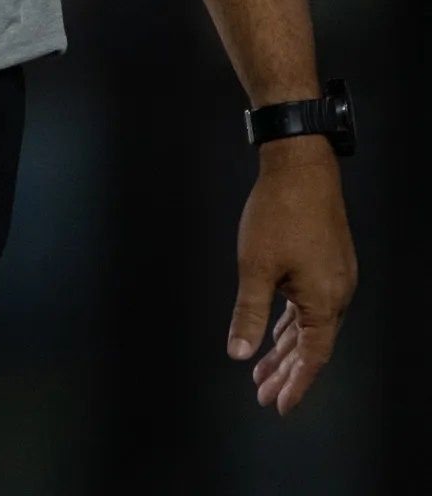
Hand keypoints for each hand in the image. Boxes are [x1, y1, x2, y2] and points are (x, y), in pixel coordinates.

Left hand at [227, 137, 355, 413]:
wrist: (301, 169)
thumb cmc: (278, 215)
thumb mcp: (256, 268)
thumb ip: (248, 313)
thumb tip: (239, 353)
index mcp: (325, 301)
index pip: (312, 357)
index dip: (295, 383)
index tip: (278, 407)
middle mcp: (337, 295)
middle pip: (311, 346)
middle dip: (286, 373)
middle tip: (262, 396)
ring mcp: (334, 280)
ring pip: (309, 327)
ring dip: (286, 350)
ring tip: (262, 374)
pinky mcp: (326, 266)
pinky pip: (309, 307)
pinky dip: (291, 325)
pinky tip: (275, 336)